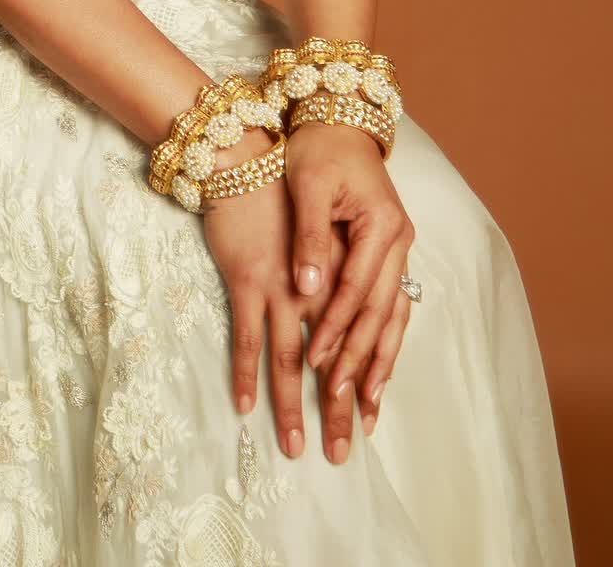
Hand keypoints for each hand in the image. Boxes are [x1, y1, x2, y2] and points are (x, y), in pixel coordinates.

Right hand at [199, 131, 348, 459]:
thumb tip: (350, 321)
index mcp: (344, 273)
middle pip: (332, 359)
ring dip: (292, 405)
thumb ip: (337, 274)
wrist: (246, 159)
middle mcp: (320, 286)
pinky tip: (245, 404)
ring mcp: (283, 285)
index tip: (368, 425)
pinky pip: (247, 336)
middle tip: (339, 454)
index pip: (363, 340)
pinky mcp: (248, 279)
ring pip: (291, 357)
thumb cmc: (284, 195)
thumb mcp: (323, 232)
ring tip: (294, 445)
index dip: (366, 385)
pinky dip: (246, 372)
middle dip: (337, 410)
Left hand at [285, 122, 415, 439]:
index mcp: (380, 223)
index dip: (336, 327)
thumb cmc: (318, 148)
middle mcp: (397, 240)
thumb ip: (308, 238)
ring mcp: (398, 247)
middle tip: (340, 404)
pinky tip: (379, 371)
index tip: (316, 362)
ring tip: (369, 406)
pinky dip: (386, 340)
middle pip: (381, 312)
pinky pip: (393, 304)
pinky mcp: (389, 251)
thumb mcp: (306, 186)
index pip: (356, 289)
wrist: (339, 117)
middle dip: (361, 360)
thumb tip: (306, 289)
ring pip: (394, 315)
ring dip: (381, 361)